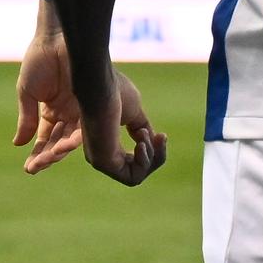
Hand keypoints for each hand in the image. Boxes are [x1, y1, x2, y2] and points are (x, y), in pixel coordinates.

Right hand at [13, 2, 82, 172]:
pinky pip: (83, 129)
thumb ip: (27, 119)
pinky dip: (71, 141)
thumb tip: (18, 144)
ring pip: (69, 140)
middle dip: (46, 156)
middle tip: (34, 167)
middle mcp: (68, 114)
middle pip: (58, 142)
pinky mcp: (90, 107)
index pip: (45, 138)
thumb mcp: (27, 92)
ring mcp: (79, 111)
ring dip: (56, 152)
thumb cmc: (39, 59)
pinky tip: (58, 149)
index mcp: (52, 110)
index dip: (37, 152)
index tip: (28, 167)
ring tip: (44, 160)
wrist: (56, 39)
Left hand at [78, 66, 167, 185]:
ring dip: (151, 158)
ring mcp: (99, 160)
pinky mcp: (102, 162)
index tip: (162, 135)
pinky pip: (132, 177)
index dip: (153, 151)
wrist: (101, 84)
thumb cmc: (114, 92)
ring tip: (145, 135)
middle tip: (161, 137)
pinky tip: (142, 143)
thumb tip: (152, 141)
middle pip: (137, 171)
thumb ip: (140, 129)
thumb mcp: (134, 113)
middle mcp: (100, 155)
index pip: (133, 161)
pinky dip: (144, 162)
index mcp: (106, 143)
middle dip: (156, 156)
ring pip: (136, 176)